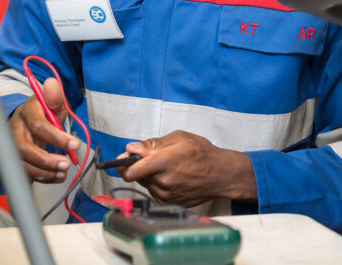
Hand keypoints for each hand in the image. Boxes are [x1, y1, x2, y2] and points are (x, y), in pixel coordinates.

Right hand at [9, 77, 78, 182]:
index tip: (75, 144)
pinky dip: (42, 177)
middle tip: (66, 164)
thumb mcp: (52, 102)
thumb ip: (55, 96)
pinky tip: (57, 176)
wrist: (32, 120)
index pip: (38, 125)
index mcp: (27, 112)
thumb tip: (52, 83)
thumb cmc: (44, 111)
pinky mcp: (16, 158)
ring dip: (45, 172)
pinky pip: (25, 172)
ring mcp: (14, 145)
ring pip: (23, 163)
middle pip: (25, 148)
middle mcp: (16, 129)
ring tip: (63, 172)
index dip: (56, 137)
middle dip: (46, 159)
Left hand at [116, 130, 256, 206]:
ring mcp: (165, 195)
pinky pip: (153, 190)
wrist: (220, 174)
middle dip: (138, 165)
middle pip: (136, 175)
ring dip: (148, 174)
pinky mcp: (168, 202)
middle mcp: (163, 182)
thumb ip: (152, 144)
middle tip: (152, 156)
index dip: (123, 164)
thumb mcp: (178, 138)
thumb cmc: (202, 153)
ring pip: (144, 182)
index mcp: (164, 163)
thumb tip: (132, 147)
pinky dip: (156, 182)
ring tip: (167, 165)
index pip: (132, 170)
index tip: (121, 159)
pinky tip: (170, 175)